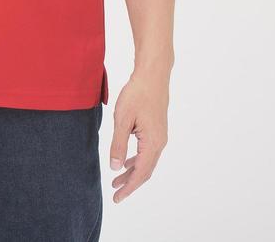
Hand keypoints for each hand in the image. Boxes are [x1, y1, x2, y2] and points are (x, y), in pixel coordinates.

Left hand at [107, 69, 168, 203]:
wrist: (152, 75)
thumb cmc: (137, 94)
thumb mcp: (122, 119)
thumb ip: (118, 145)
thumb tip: (115, 168)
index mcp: (152, 143)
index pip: (141, 173)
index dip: (129, 187)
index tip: (117, 198)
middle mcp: (160, 143)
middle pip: (145, 171)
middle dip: (130, 184)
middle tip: (115, 194)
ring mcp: (160, 137)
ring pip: (146, 162)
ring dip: (132, 172)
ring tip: (116, 181)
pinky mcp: (156, 130)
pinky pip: (147, 152)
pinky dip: (136, 161)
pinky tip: (126, 162)